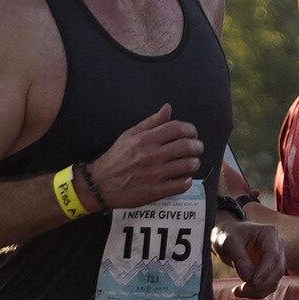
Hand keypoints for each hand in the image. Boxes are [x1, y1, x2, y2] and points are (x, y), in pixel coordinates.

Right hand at [89, 106, 205, 208]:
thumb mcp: (130, 135)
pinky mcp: (156, 191)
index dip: (190, 129)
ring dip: (194, 163)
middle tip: (197, 148)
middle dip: (197, 146)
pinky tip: (184, 177)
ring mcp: (155, 174)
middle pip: (186, 146)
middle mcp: (152, 155)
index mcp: (145, 139)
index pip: (177, 129)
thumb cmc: (116, 158)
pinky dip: (187, 180)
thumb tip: (168, 108)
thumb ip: (151, 122)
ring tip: (192, 162)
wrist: (101, 184)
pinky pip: (181, 185)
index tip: (192, 133)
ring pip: (187, 166)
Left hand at [214, 217, 284, 297]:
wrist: (226, 236)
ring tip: (238, 291)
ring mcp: (275, 258)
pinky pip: (268, 286)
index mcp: (269, 233)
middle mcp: (277, 245)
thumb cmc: (227, 234)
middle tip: (241, 289)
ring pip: (274, 281)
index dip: (264, 272)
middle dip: (261, 284)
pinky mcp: (270, 270)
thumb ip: (239, 259)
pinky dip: (256, 292)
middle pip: (277, 271)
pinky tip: (240, 291)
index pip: (273, 256)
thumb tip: (249, 278)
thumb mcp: (229, 243)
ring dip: (258, 291)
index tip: (251, 283)